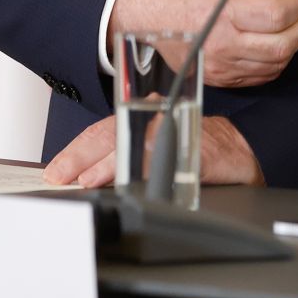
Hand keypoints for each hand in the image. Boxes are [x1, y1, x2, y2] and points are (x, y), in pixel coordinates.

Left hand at [42, 113, 264, 187]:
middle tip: (61, 175)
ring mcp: (176, 131)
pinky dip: (144, 169)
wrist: (241, 151)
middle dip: (82, 156)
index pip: (102, 131)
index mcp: (143, 116)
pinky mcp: (195, 150)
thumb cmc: (196, 150)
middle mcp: (156, 118)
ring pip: (135, 143)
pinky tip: (129, 181)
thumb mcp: (154, 152)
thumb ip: (125, 160)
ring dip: (107, 163)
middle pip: (112, 134)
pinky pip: (167, 158)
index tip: (56, 169)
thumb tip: (84, 178)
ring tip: (86, 179)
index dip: (76, 150)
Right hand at [111, 0, 297, 87]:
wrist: (147, 16)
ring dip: (294, 45)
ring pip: (275, 65)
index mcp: (224, 13)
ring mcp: (221, 66)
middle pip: (282, 46)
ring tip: (295, 25)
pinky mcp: (220, 79)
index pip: (277, 17)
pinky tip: (277, 43)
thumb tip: (292, 0)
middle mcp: (223, 44)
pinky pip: (260, 77)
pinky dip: (277, 61)